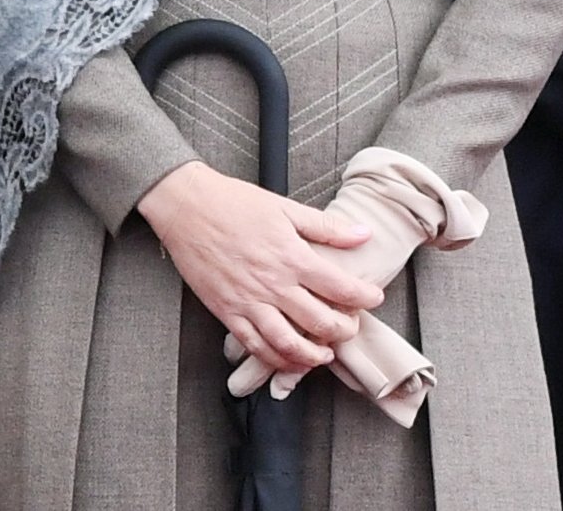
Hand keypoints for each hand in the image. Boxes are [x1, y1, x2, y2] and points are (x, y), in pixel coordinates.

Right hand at [226, 146, 486, 400]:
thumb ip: (326, 227)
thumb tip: (363, 233)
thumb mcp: (285, 208)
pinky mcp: (227, 313)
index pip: (340, 287)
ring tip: (325, 354)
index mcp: (292, 256)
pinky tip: (289, 359)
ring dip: (313, 356)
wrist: (188, 208)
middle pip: (320, 321)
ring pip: (289, 345)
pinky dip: (277, 360)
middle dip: (344, 329)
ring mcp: (249, 302)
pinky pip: (256, 346)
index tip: (374, 298)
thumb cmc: (235, 202)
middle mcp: (274, 285)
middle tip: (351, 326)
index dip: (364, 297)